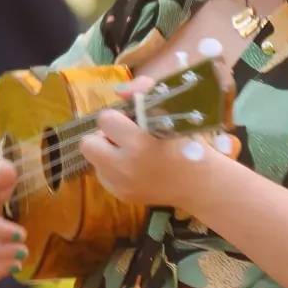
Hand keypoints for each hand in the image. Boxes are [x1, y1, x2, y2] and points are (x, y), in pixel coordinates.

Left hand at [79, 76, 218, 210]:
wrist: (199, 183)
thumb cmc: (187, 143)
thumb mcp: (172, 112)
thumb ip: (144, 94)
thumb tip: (120, 91)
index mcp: (138, 143)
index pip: (105, 119)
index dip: (118, 117)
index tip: (132, 122)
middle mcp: (124, 167)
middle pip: (88, 143)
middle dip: (105, 137)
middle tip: (124, 137)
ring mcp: (121, 185)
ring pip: (94, 160)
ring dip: (108, 153)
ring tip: (131, 153)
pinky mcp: (121, 196)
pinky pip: (104, 176)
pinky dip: (114, 169)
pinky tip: (134, 168)